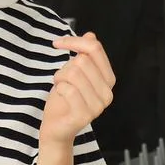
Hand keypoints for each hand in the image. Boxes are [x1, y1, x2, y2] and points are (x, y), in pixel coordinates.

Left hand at [41, 32, 115, 149]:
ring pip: (74, 73)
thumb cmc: (64, 100)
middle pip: (82, 60)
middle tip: (61, 80)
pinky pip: (67, 89)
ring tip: (61, 89)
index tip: (57, 43)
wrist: (56, 128)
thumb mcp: (73, 73)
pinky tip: (60, 98)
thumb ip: (84, 55)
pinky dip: (58, 90)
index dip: (74, 41)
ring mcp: (98, 106)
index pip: (94, 47)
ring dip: (59, 78)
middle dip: (64, 67)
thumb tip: (91, 35)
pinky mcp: (84, 116)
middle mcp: (108, 93)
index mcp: (108, 79)